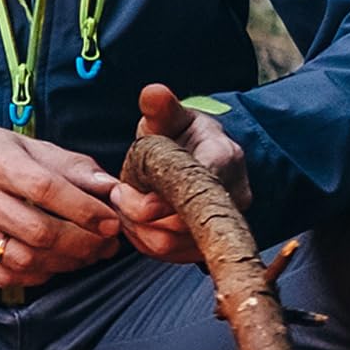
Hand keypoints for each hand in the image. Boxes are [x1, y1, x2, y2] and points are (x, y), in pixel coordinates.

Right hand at [0, 115, 121, 288]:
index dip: (85, 210)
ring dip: (64, 264)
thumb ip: (69, 166)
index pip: (47, 190)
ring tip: (85, 256)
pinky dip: (36, 275)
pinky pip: (3, 276)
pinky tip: (52, 264)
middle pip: (39, 232)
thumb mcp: (22, 145)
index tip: (111, 222)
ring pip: (23, 260)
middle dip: (83, 244)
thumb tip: (112, 189)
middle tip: (105, 245)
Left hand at [109, 84, 252, 263]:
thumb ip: (160, 108)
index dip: (153, 196)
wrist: (197, 157)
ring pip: (172, 245)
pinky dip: (145, 244)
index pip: (193, 187)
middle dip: (137, 214)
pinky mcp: (208, 244)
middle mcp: (232, 195)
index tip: (124, 186)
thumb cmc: (179, 134)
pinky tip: (134, 225)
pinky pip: (173, 256)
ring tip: (122, 209)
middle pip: (179, 224)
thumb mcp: (169, 116)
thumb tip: (152, 93)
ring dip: (137, 231)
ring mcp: (222, 223)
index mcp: (224, 158)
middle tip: (117, 197)